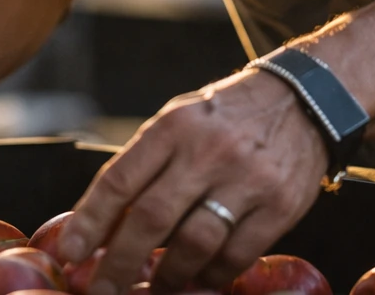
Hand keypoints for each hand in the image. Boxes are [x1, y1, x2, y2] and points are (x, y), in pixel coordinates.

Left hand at [57, 68, 328, 293]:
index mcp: (173, 127)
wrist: (303, 99)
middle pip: (152, 219)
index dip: (90, 222)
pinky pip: (237, 255)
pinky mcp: (280, 204)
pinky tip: (201, 278)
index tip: (71, 254)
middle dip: (120, 263)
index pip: (120, 180)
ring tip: (157, 287)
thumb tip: (102, 224)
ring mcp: (247, 178)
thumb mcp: (180, 121)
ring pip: (194, 244)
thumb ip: (145, 165)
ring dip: (169, 276)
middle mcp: (207, 150)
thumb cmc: (225, 118)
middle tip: (102, 290)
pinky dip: (213, 276)